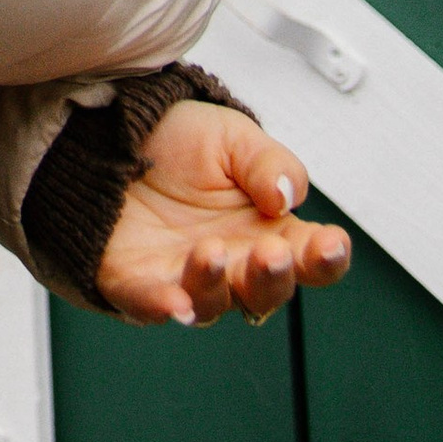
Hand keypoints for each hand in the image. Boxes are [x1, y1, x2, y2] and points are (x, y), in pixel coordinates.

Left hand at [96, 97, 351, 326]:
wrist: (111, 134)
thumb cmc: (181, 143)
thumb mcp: (233, 138)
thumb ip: (268, 163)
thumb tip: (285, 197)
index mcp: (267, 232)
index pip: (309, 258)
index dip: (326, 257)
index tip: (331, 243)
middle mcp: (232, 264)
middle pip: (264, 291)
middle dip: (272, 276)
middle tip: (271, 252)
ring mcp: (185, 278)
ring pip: (211, 302)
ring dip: (215, 283)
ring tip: (211, 251)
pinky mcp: (136, 282)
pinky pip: (149, 304)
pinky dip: (162, 306)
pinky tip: (174, 303)